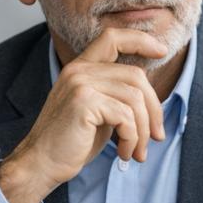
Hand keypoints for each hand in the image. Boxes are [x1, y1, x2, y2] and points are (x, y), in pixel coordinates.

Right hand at [0, 27, 166, 202]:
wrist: (40, 164)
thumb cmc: (70, 143)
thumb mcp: (96, 112)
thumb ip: (115, 95)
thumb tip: (149, 95)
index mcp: (80, 69)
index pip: (112, 38)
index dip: (140, 40)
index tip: (161, 50)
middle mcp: (79, 71)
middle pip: (135, 75)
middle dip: (154, 108)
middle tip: (156, 136)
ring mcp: (80, 84)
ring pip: (135, 98)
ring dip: (143, 130)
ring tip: (137, 150)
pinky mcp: (84, 103)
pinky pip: (126, 116)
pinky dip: (133, 138)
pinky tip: (125, 152)